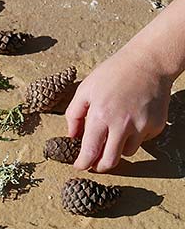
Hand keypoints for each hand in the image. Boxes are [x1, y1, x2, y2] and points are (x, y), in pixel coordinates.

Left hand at [66, 49, 171, 171]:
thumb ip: (74, 115)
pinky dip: (134, 136)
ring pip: (127, 152)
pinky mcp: (157, 125)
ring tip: (114, 132)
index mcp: (101, 116)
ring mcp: (142, 126)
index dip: (83, 163)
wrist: (148, 62)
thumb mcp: (85, 90)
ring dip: (118, 149)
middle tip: (94, 164)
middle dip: (100, 166)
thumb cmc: (112, 74)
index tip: (80, 166)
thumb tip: (72, 136)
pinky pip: (142, 141)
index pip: (90, 151)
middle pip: (110, 161)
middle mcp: (123, 124)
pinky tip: (132, 119)